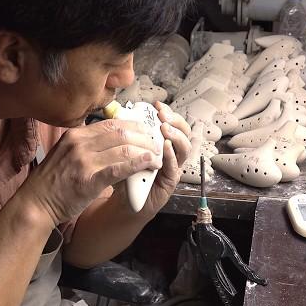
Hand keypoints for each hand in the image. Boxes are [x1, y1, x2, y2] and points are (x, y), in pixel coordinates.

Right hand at [20, 118, 162, 227]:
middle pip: (122, 133)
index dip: (135, 126)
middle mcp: (79, 143)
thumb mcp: (65, 152)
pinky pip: (119, 168)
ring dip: (146, 151)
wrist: (35, 204)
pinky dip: (138, 164)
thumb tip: (112, 137)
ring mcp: (84, 161)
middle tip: (157, 144)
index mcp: (75, 135)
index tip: (148, 132)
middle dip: (145, 137)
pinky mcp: (89, 180)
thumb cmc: (52, 182)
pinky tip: (150, 163)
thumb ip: (86, 143)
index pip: (113, 123)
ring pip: (124, 149)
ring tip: (158, 156)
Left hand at [135, 101, 191, 217]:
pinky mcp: (171, 181)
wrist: (126, 200)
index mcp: (164, 142)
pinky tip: (165, 147)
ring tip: (165, 129)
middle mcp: (172, 153)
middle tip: (163, 116)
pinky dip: (171, 156)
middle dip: (176, 121)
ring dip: (176, 136)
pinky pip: (175, 167)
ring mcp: (174, 167)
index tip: (157, 105)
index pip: (173, 123)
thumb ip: (127, 134)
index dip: (168, 113)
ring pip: (185, 149)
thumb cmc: (127, 173)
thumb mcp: (125, 150)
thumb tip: (120, 112)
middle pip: (185, 133)